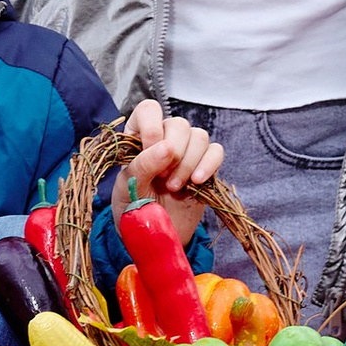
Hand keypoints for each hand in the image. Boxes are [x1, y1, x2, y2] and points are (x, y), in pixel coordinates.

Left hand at [120, 101, 223, 242]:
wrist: (153, 235)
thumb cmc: (133, 208)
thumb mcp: (129, 187)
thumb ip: (143, 164)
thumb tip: (167, 146)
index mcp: (139, 136)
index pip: (149, 110)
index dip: (152, 127)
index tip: (150, 151)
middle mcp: (165, 139)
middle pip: (179, 123)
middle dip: (174, 152)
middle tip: (163, 178)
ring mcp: (187, 152)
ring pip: (199, 136)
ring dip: (188, 162)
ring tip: (174, 186)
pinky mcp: (205, 167)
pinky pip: (216, 152)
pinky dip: (208, 165)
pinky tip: (196, 182)